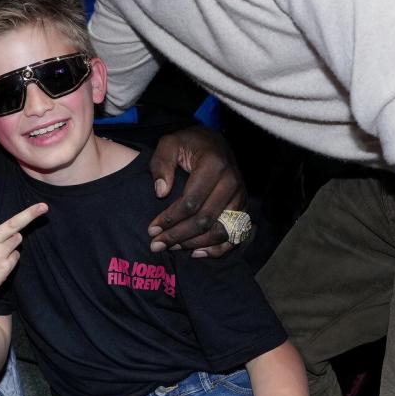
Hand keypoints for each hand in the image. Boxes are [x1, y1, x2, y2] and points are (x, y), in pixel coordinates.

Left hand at [147, 126, 245, 256]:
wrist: (215, 143)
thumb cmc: (189, 144)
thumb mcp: (170, 143)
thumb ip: (161, 164)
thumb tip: (161, 192)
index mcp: (213, 165)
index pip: (191, 201)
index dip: (170, 219)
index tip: (151, 229)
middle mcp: (231, 182)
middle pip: (205, 220)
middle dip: (178, 236)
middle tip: (157, 244)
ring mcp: (240, 197)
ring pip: (220, 231)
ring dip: (194, 244)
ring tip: (172, 248)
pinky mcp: (243, 207)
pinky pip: (235, 235)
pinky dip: (217, 249)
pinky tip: (197, 253)